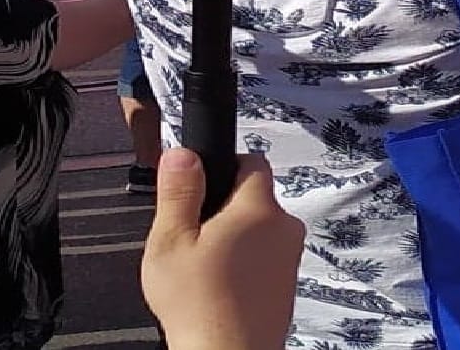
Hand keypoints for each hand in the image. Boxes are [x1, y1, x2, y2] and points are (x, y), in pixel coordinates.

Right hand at [142, 151, 303, 349]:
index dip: (221, 165)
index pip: (252, 161)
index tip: (196, 187)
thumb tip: (184, 154)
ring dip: (231, 237)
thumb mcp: (170, 239)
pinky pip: (262, 257)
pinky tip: (216, 285)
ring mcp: (288, 260)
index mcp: (258, 211)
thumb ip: (178, 191)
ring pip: (256, 229)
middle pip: (252, 198)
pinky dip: (241, 263)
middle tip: (189, 234)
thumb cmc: (198, 305)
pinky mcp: (285, 286)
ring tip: (200, 266)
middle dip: (221, 207)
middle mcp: (284, 231)